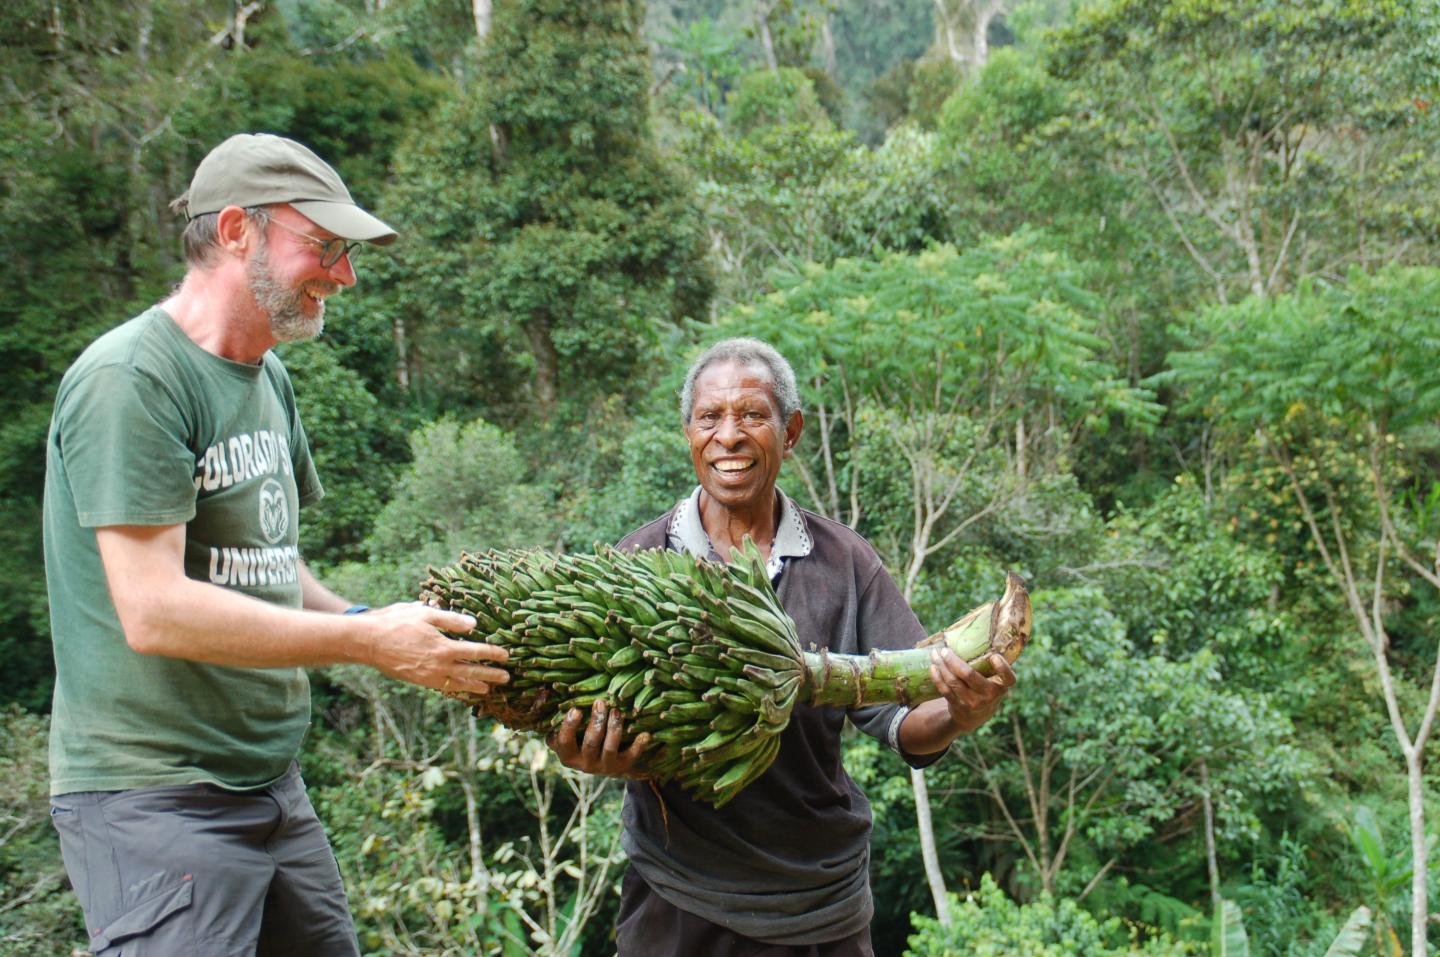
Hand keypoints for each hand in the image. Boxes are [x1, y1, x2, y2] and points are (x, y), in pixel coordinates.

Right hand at [360, 601, 509, 695]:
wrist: (369, 642)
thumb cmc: (396, 623)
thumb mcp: (425, 614)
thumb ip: (451, 619)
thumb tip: (474, 625)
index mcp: (443, 647)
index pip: (476, 652)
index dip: (493, 654)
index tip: (506, 656)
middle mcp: (438, 665)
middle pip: (471, 672)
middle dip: (490, 675)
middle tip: (506, 678)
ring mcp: (428, 675)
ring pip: (458, 683)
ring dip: (475, 686)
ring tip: (488, 689)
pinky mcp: (419, 681)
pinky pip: (442, 687)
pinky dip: (455, 688)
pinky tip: (461, 688)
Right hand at [547, 699, 652, 778]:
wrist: (602, 764)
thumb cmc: (579, 741)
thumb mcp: (566, 735)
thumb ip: (555, 720)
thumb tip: (542, 693)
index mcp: (567, 755)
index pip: (564, 742)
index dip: (569, 727)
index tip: (576, 709)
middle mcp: (584, 764)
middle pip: (590, 742)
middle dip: (596, 722)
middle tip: (601, 702)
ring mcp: (603, 766)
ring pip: (610, 748)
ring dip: (614, 728)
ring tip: (617, 711)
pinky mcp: (620, 767)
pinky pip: (630, 757)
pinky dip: (638, 746)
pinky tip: (645, 735)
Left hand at [930, 647, 1015, 734]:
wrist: (975, 717)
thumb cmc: (986, 690)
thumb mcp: (995, 682)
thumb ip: (992, 667)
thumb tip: (980, 636)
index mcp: (1001, 686)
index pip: (1008, 678)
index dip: (1002, 668)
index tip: (994, 656)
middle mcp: (989, 696)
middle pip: (969, 675)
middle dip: (953, 660)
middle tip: (945, 650)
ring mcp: (973, 703)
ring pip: (953, 681)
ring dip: (941, 665)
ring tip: (935, 654)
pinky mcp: (959, 706)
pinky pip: (944, 690)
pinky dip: (937, 677)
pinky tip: (933, 667)